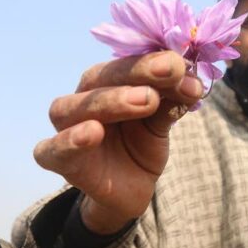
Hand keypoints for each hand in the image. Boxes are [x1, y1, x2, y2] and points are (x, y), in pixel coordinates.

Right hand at [33, 51, 201, 233]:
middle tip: (170, 73)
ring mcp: (67, 128)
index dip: (151, 61)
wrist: (131, 186)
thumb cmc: (142, 142)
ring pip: (72, 108)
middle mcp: (82, 99)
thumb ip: (172, 99)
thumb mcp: (162, 118)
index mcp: (106, 82)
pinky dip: (69, 140)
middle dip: (137, 73)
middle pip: (100, 78)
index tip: (181, 64)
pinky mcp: (60, 160)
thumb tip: (193, 81)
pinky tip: (91, 133)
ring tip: (146, 100)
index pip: (125, 64)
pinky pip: (53, 149)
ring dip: (110, 100)